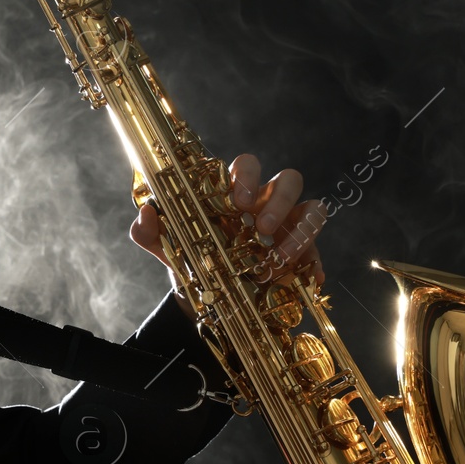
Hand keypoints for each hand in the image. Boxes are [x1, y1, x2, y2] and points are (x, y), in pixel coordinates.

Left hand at [129, 153, 326, 291]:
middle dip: (279, 200)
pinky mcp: (303, 251)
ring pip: (314, 209)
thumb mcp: (167, 247)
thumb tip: (146, 213)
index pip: (247, 166)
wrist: (210, 297)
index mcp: (234, 192)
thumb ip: (148, 231)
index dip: (246, 176)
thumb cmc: (193, 259)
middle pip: (289, 180)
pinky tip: (308, 276)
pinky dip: (315, 260)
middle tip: (261, 227)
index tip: (236, 201)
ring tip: (278, 256)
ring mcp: (289, 226)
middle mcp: (266, 203)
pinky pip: (318, 247)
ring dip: (301, 230)